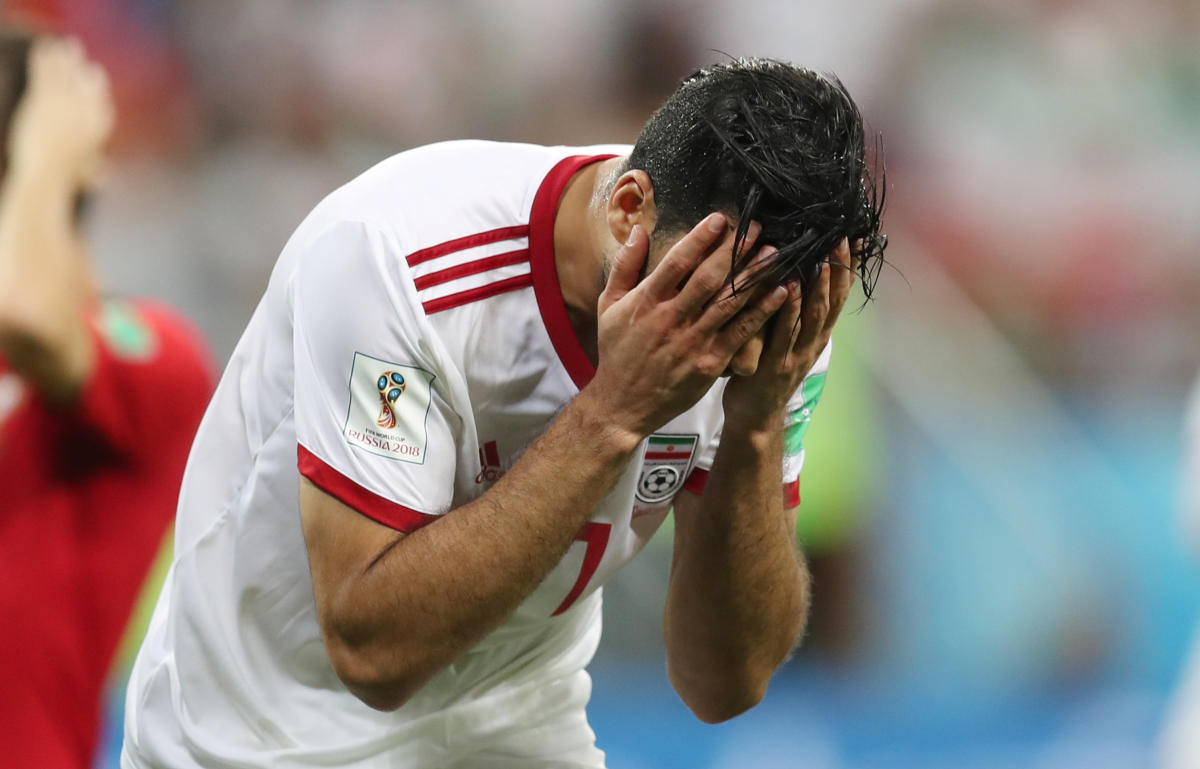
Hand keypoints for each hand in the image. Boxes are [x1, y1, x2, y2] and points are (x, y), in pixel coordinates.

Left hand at [8, 37, 113, 185]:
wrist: (48, 171)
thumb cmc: (65, 177)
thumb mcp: (85, 173)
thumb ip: (96, 170)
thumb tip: (106, 175)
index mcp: (99, 125)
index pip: (100, 101)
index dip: (96, 89)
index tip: (94, 76)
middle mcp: (86, 109)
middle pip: (87, 81)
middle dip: (83, 67)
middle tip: (79, 52)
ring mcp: (66, 100)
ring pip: (67, 72)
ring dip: (65, 56)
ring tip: (63, 43)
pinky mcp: (46, 96)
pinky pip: (48, 71)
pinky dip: (47, 57)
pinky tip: (44, 45)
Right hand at [583, 213, 788, 438]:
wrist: (622, 405)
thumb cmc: (616, 353)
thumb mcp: (609, 306)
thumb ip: (624, 266)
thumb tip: (638, 229)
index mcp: (647, 302)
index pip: (677, 262)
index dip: (700, 238)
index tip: (720, 219)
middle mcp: (671, 319)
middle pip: (709, 278)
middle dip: (735, 250)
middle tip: (758, 227)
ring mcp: (693, 342)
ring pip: (730, 302)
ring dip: (755, 275)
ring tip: (775, 253)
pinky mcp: (710, 362)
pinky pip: (741, 332)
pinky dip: (762, 311)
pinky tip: (781, 292)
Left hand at [721, 238, 855, 430]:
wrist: (756, 417)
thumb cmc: (767, 371)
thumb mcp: (788, 338)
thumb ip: (795, 311)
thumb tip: (796, 270)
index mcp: (818, 333)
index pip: (840, 294)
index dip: (848, 266)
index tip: (855, 236)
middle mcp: (814, 341)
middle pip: (833, 300)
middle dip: (839, 267)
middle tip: (842, 236)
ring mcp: (797, 353)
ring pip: (814, 315)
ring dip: (820, 284)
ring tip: (824, 255)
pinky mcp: (776, 364)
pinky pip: (784, 333)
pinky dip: (789, 308)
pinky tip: (789, 286)